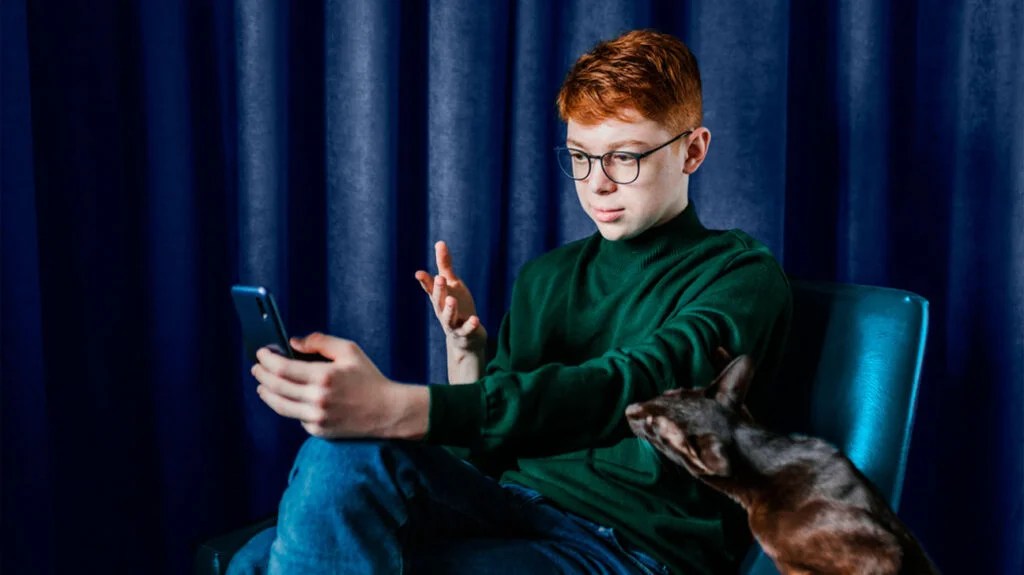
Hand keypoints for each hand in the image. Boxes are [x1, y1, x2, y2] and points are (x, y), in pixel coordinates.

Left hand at [251, 332, 428, 438]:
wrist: (387, 411)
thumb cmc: (368, 377)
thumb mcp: (349, 351)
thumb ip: (320, 342)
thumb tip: (293, 343)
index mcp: (324, 376)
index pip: (283, 368)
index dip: (267, 360)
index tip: (261, 353)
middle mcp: (318, 399)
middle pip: (276, 387)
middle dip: (262, 375)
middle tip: (256, 367)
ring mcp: (317, 417)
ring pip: (280, 406)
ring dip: (266, 393)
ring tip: (262, 385)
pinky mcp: (319, 430)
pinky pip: (295, 417)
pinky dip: (287, 406)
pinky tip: (286, 398)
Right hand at [414, 241, 486, 382]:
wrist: (465, 337)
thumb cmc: (457, 306)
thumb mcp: (453, 284)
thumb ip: (445, 266)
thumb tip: (439, 242)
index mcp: (439, 298)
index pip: (431, 288)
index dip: (426, 281)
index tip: (419, 273)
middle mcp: (442, 311)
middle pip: (438, 301)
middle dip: (438, 290)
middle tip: (439, 278)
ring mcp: (453, 324)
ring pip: (448, 317)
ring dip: (450, 309)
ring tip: (452, 299)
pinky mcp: (465, 333)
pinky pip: (467, 330)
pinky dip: (470, 325)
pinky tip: (475, 319)